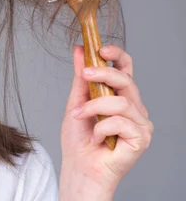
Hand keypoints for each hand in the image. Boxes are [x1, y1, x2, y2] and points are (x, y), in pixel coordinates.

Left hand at [59, 45, 153, 198]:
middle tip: (85, 75)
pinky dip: (101, 128)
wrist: (79, 168)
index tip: (101, 49)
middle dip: (103, 73)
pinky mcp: (142, 138)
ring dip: (94, 107)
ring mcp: (140, 123)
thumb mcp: (76, 102)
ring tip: (80, 116)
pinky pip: (120, 122)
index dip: (117, 55)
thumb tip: (80, 50)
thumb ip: (81, 78)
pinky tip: (96, 138)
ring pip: (121, 101)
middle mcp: (134, 107)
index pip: (126, 69)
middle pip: (126, 79)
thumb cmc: (79, 140)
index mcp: (120, 96)